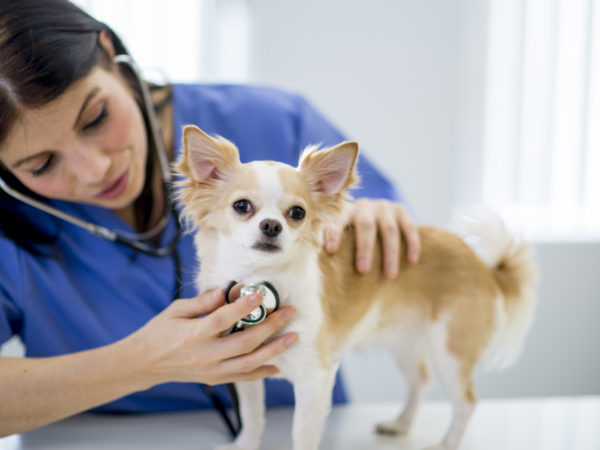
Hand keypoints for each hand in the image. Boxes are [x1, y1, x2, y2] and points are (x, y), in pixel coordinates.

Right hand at [127, 288, 296, 387]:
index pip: (223, 319)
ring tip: (293, 338)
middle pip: (244, 342)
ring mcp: (211, 370)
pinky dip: (262, 372)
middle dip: (270, 327)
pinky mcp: (215, 379)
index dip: (243, 307)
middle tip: (289, 313)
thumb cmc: (160, 332)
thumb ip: (202, 302)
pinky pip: (243, 377)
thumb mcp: (175, 310)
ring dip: (274, 350)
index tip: (260, 295)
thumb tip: (225, 291)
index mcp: (193, 334)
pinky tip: (278, 365)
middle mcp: (205, 355)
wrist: (144, 363)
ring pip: (249, 363)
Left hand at [324, 198, 420, 277]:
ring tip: (390, 275)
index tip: (331, 251)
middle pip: (365, 226)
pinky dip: (412, 243)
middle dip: (364, 249)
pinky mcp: (401, 210)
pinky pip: (409, 227)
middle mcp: (364, 206)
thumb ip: (337, 246)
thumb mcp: (343, 236)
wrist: (376, 217)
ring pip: (389, 229)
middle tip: (363, 270)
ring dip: (390, 253)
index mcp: (345, 211)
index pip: (338, 221)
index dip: (334, 234)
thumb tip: (324, 267)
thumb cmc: (354, 236)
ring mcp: (384, 206)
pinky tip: (412, 260)